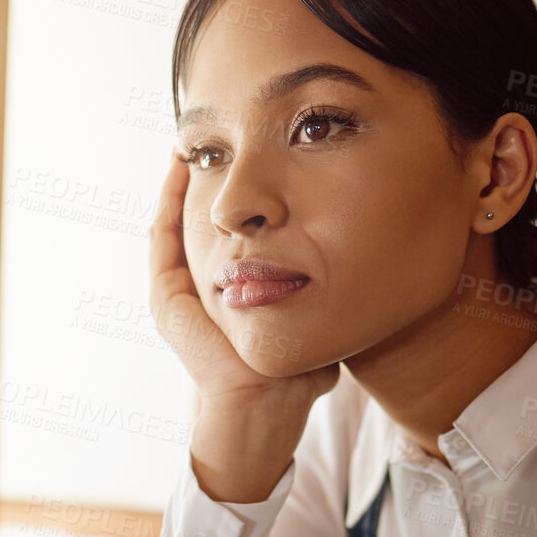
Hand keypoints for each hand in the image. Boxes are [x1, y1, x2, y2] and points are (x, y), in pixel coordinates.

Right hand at [147, 151, 339, 502]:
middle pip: (199, 213)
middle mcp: (200, 285)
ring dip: (182, 175)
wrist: (268, 407)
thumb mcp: (317, 309)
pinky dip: (167, 199)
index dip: (238, 183)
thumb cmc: (299, 368)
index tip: (256, 146)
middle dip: (207, 171)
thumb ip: (331, 281)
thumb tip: (374, 251)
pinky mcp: (168, 298)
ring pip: (175, 217)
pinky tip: (181, 165)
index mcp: (231, 285)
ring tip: (194, 135)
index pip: (229, 223)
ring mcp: (179, 291)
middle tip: (220, 129)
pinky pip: (161, 236)